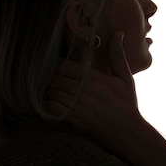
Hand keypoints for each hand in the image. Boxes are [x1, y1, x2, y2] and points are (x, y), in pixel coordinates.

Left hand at [46, 32, 141, 152]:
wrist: (128, 132)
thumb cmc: (127, 104)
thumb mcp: (125, 78)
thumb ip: (117, 55)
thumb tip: (118, 33)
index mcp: (94, 77)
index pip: (63, 64)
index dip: (53, 63)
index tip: (49, 64)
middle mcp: (84, 89)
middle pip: (54, 77)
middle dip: (45, 76)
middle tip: (37, 76)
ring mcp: (78, 105)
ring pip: (51, 91)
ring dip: (44, 90)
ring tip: (38, 89)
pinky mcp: (74, 119)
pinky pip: (52, 108)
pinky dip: (45, 105)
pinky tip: (44, 104)